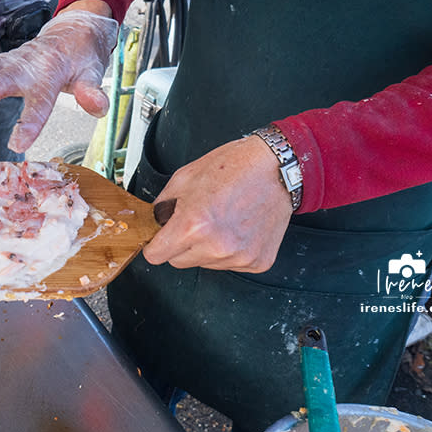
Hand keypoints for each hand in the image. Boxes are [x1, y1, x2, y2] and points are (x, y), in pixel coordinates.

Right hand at [0, 9, 118, 152]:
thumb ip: (92, 90)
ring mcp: (10, 62)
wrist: (73, 32)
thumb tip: (99, 107)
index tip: (17, 144)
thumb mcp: (92, 72)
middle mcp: (26, 66)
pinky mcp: (0, 63)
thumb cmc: (81, 57)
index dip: (29, 122)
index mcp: (50, 73)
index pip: (40, 101)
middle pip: (0, 82)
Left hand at [142, 135, 293, 271]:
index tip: (158, 240)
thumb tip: (155, 223)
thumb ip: (162, 206)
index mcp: (193, 225)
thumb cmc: (234, 167)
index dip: (154, 245)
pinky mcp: (257, 261)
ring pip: (205, 263)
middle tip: (196, 221)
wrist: (277, 167)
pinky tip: (238, 227)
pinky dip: (230, 251)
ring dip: (206, 248)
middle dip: (180, 245)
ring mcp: (239, 256)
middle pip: (178, 262)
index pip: (156, 256)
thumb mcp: (184, 178)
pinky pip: (230, 264)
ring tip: (221, 220)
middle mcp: (216, 246)